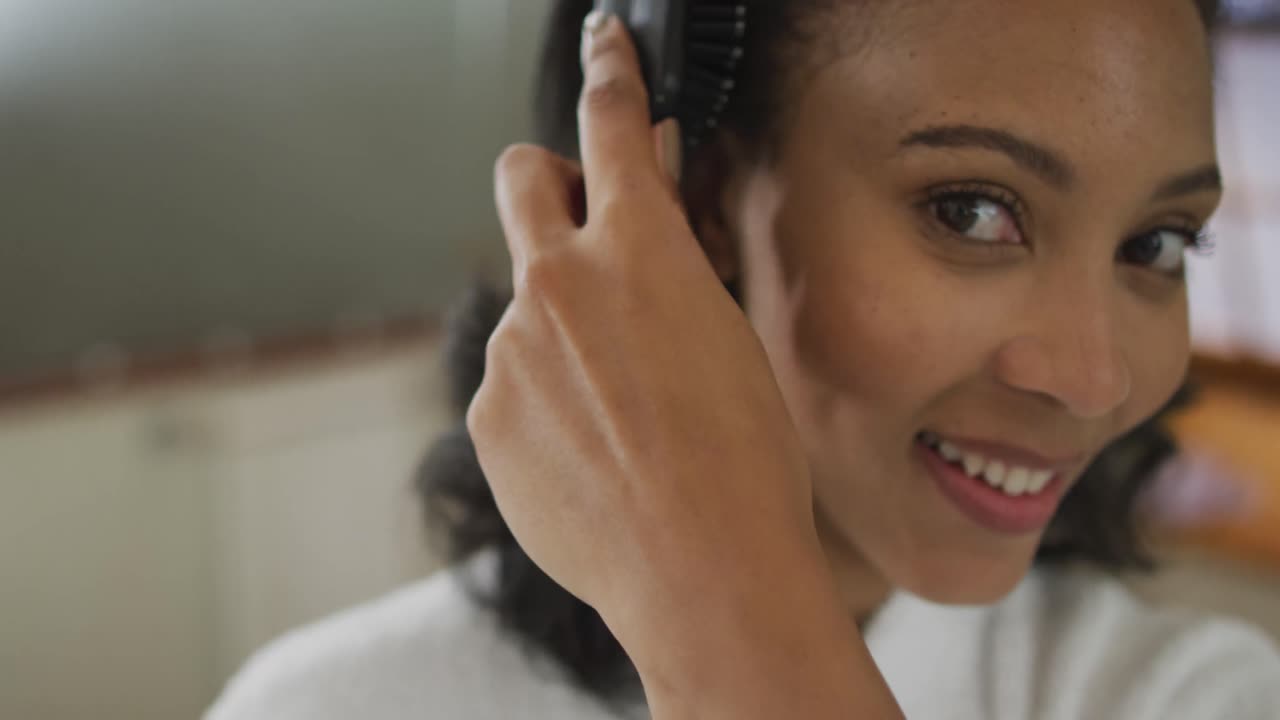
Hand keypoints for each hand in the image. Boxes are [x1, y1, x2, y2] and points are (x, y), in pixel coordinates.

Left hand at [467, 11, 819, 638]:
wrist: (703, 570)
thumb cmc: (743, 460)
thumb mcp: (729, 334)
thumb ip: (676, 258)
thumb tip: (651, 201)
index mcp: (637, 250)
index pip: (612, 121)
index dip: (610, 67)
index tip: (603, 40)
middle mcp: (558, 285)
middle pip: (522, 175)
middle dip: (550, 175)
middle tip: (581, 212)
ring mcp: (512, 351)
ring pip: (526, 301)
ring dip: (563, 322)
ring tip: (621, 404)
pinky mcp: (488, 415)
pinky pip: (512, 380)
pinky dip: (544, 395)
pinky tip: (593, 447)